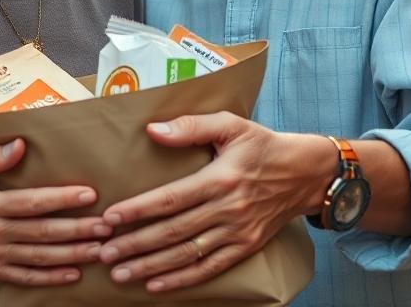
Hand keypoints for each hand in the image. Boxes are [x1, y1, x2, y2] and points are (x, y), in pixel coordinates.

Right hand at [0, 138, 110, 285]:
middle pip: (42, 232)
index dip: (62, 199)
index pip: (32, 202)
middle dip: (77, 230)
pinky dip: (52, 277)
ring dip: (72, 254)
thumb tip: (20, 144)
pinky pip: (28, 277)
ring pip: (40, 257)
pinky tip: (75, 273)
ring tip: (99, 248)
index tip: (90, 194)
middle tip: (106, 225)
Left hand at [98, 112, 333, 293]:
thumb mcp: (231, 125)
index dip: (139, 209)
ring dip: (152, 266)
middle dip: (136, 244)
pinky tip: (156, 285)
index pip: (172, 197)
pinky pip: (209, 268)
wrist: (306, 173)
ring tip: (121, 272)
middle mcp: (228, 209)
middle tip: (104, 252)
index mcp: (220, 178)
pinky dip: (182, 280)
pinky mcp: (244, 247)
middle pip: (174, 231)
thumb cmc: (262, 145)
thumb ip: (191, 126)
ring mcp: (237, 232)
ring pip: (187, 254)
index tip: (111, 217)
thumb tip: (153, 130)